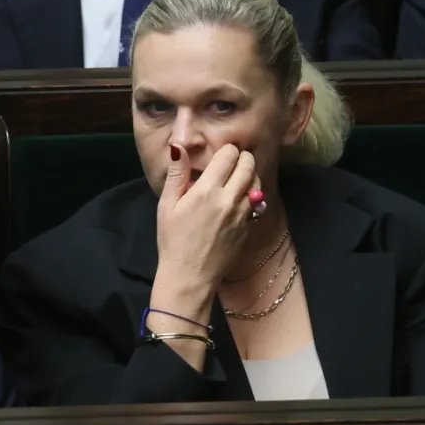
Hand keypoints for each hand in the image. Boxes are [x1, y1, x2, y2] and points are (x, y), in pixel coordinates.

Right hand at [155, 144, 260, 289]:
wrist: (190, 277)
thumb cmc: (172, 240)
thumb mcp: (167, 205)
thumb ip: (176, 173)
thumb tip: (179, 146)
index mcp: (207, 190)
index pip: (229, 155)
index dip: (226, 150)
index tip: (220, 155)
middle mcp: (229, 199)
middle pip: (248, 165)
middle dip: (242, 158)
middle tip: (231, 162)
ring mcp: (242, 215)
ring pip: (257, 183)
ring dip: (250, 175)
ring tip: (237, 178)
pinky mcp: (248, 228)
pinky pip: (257, 204)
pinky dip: (251, 195)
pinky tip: (239, 199)